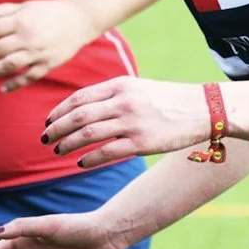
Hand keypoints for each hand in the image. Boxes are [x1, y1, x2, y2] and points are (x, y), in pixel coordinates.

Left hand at [0, 0, 97, 92]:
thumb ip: (1, 11)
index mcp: (20, 20)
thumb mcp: (25, 7)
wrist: (80, 19)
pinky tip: (2, 88)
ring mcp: (38, 52)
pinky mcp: (48, 64)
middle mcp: (28, 37)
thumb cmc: (48, 11)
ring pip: (9, 65)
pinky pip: (29, 77)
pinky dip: (15, 84)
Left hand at [40, 76, 209, 168]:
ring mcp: (132, 122)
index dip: (58, 111)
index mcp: (119, 85)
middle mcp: (123, 102)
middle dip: (55, 129)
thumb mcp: (137, 87)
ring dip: (66, 144)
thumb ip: (110, 95)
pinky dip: (88, 159)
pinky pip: (105, 152)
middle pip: (77, 117)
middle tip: (44, 139)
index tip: (47, 122)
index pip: (78, 98)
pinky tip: (80, 163)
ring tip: (57, 151)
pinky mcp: (142, 142)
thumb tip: (80, 108)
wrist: (203, 109)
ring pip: (86, 135)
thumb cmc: (167, 100)